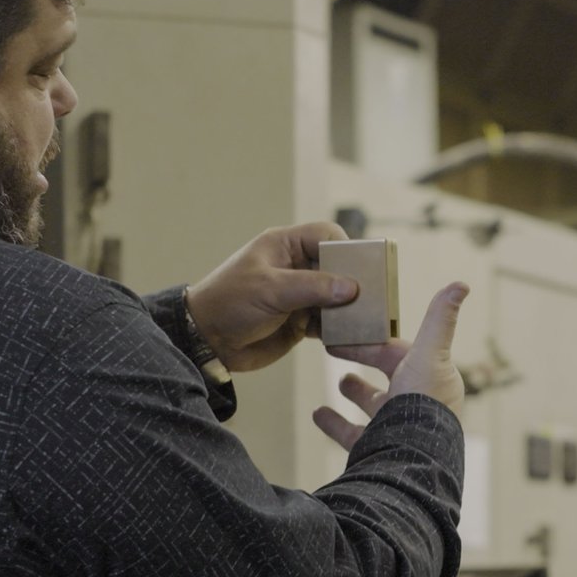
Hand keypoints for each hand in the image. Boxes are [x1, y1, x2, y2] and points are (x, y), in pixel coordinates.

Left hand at [186, 222, 357, 373]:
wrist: (207, 342)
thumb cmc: (229, 303)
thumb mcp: (270, 289)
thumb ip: (312, 286)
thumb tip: (351, 287)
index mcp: (285, 246)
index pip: (326, 235)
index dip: (345, 248)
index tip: (359, 270)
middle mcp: (296, 266)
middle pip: (337, 266)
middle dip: (353, 282)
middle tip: (369, 298)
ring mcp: (299, 294)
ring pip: (336, 296)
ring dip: (348, 308)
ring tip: (361, 320)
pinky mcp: (300, 320)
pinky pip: (328, 321)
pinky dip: (338, 328)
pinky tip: (345, 336)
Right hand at [315, 283, 468, 449]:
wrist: (412, 458)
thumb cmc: (425, 404)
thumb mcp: (430, 352)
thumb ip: (439, 319)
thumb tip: (460, 284)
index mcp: (428, 378)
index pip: (396, 351)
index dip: (371, 341)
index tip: (346, 331)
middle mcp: (416, 403)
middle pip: (387, 377)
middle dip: (364, 362)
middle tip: (336, 350)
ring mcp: (396, 427)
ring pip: (374, 406)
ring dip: (355, 392)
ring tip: (339, 382)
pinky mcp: (378, 449)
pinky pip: (352, 434)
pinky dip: (334, 423)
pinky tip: (318, 414)